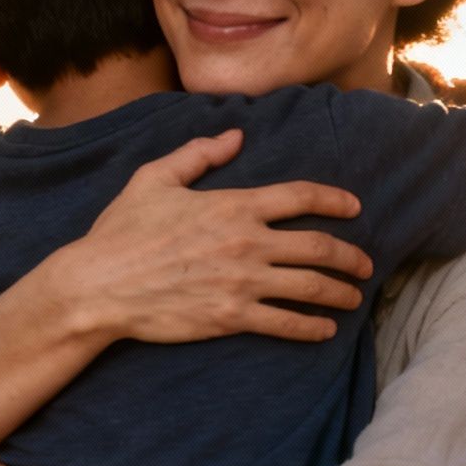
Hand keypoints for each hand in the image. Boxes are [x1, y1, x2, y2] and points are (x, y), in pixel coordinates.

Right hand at [43, 130, 373, 343]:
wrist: (99, 286)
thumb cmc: (122, 231)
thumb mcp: (154, 179)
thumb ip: (198, 155)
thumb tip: (234, 136)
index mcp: (233, 205)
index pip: (300, 197)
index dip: (334, 200)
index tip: (355, 208)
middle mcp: (247, 242)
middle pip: (319, 247)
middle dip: (351, 256)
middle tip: (365, 265)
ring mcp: (242, 282)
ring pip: (311, 287)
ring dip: (341, 293)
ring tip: (354, 298)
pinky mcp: (232, 316)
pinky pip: (286, 323)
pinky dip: (313, 328)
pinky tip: (326, 330)